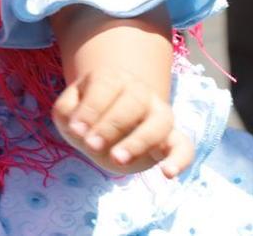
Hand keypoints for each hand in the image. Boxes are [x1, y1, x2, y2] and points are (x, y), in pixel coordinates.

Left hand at [53, 67, 194, 177]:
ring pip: (159, 123)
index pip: (105, 86)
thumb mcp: (70, 112)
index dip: (91, 108)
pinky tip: (167, 174)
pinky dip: (179, 160)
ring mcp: (160, 114)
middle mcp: (140, 92)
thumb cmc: (88, 115)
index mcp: (113, 79)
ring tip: (117, 159)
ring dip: (138, 142)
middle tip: (91, 145)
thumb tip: (79, 128)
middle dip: (111, 124)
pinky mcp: (173, 138)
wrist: (112, 123)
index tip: (77, 130)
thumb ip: (68, 114)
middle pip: (133, 101)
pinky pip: (184, 147)